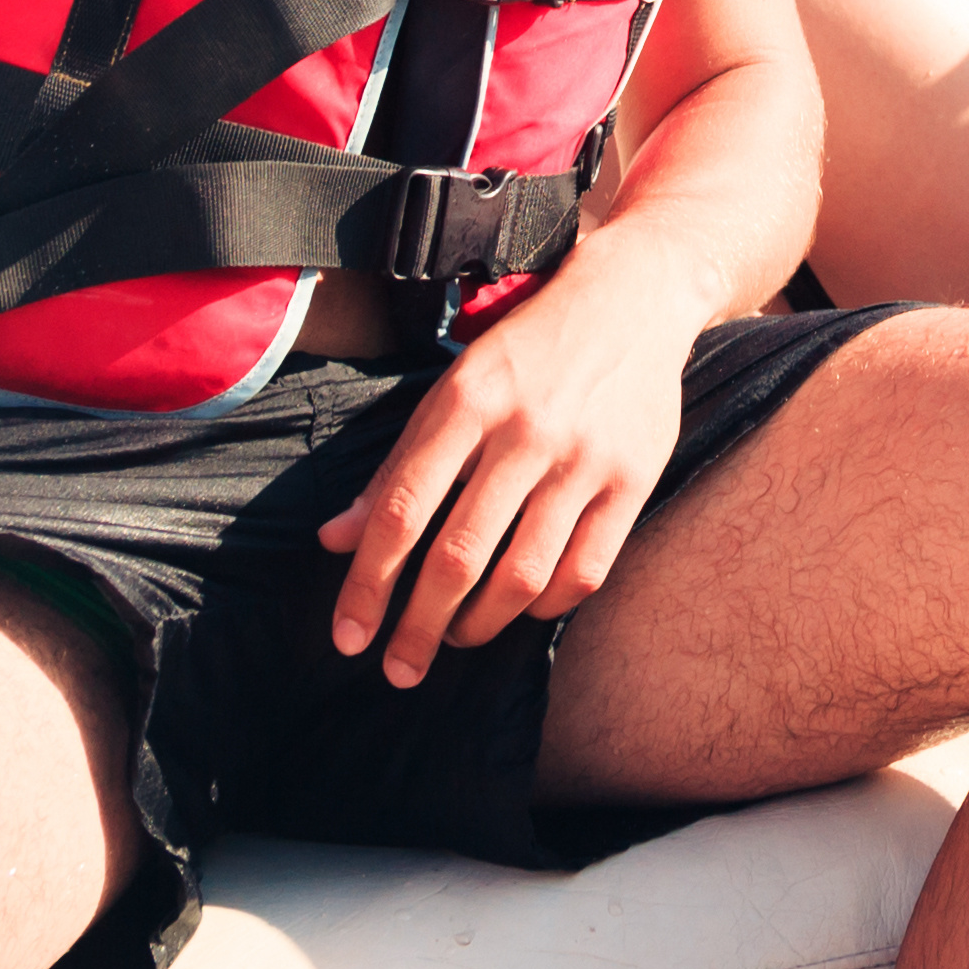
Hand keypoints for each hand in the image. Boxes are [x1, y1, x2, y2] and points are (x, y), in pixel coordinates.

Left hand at [319, 254, 699, 686]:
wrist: (632, 298)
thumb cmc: (526, 351)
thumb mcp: (450, 389)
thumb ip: (395, 466)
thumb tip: (335, 539)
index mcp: (467, 402)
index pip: (402, 511)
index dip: (369, 583)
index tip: (349, 637)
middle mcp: (525, 432)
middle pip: (459, 556)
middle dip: (419, 626)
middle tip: (398, 669)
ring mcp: (584, 459)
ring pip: (522, 574)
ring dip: (480, 625)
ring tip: (455, 637)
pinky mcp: (633, 480)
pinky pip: (586, 571)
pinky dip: (547, 606)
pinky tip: (522, 610)